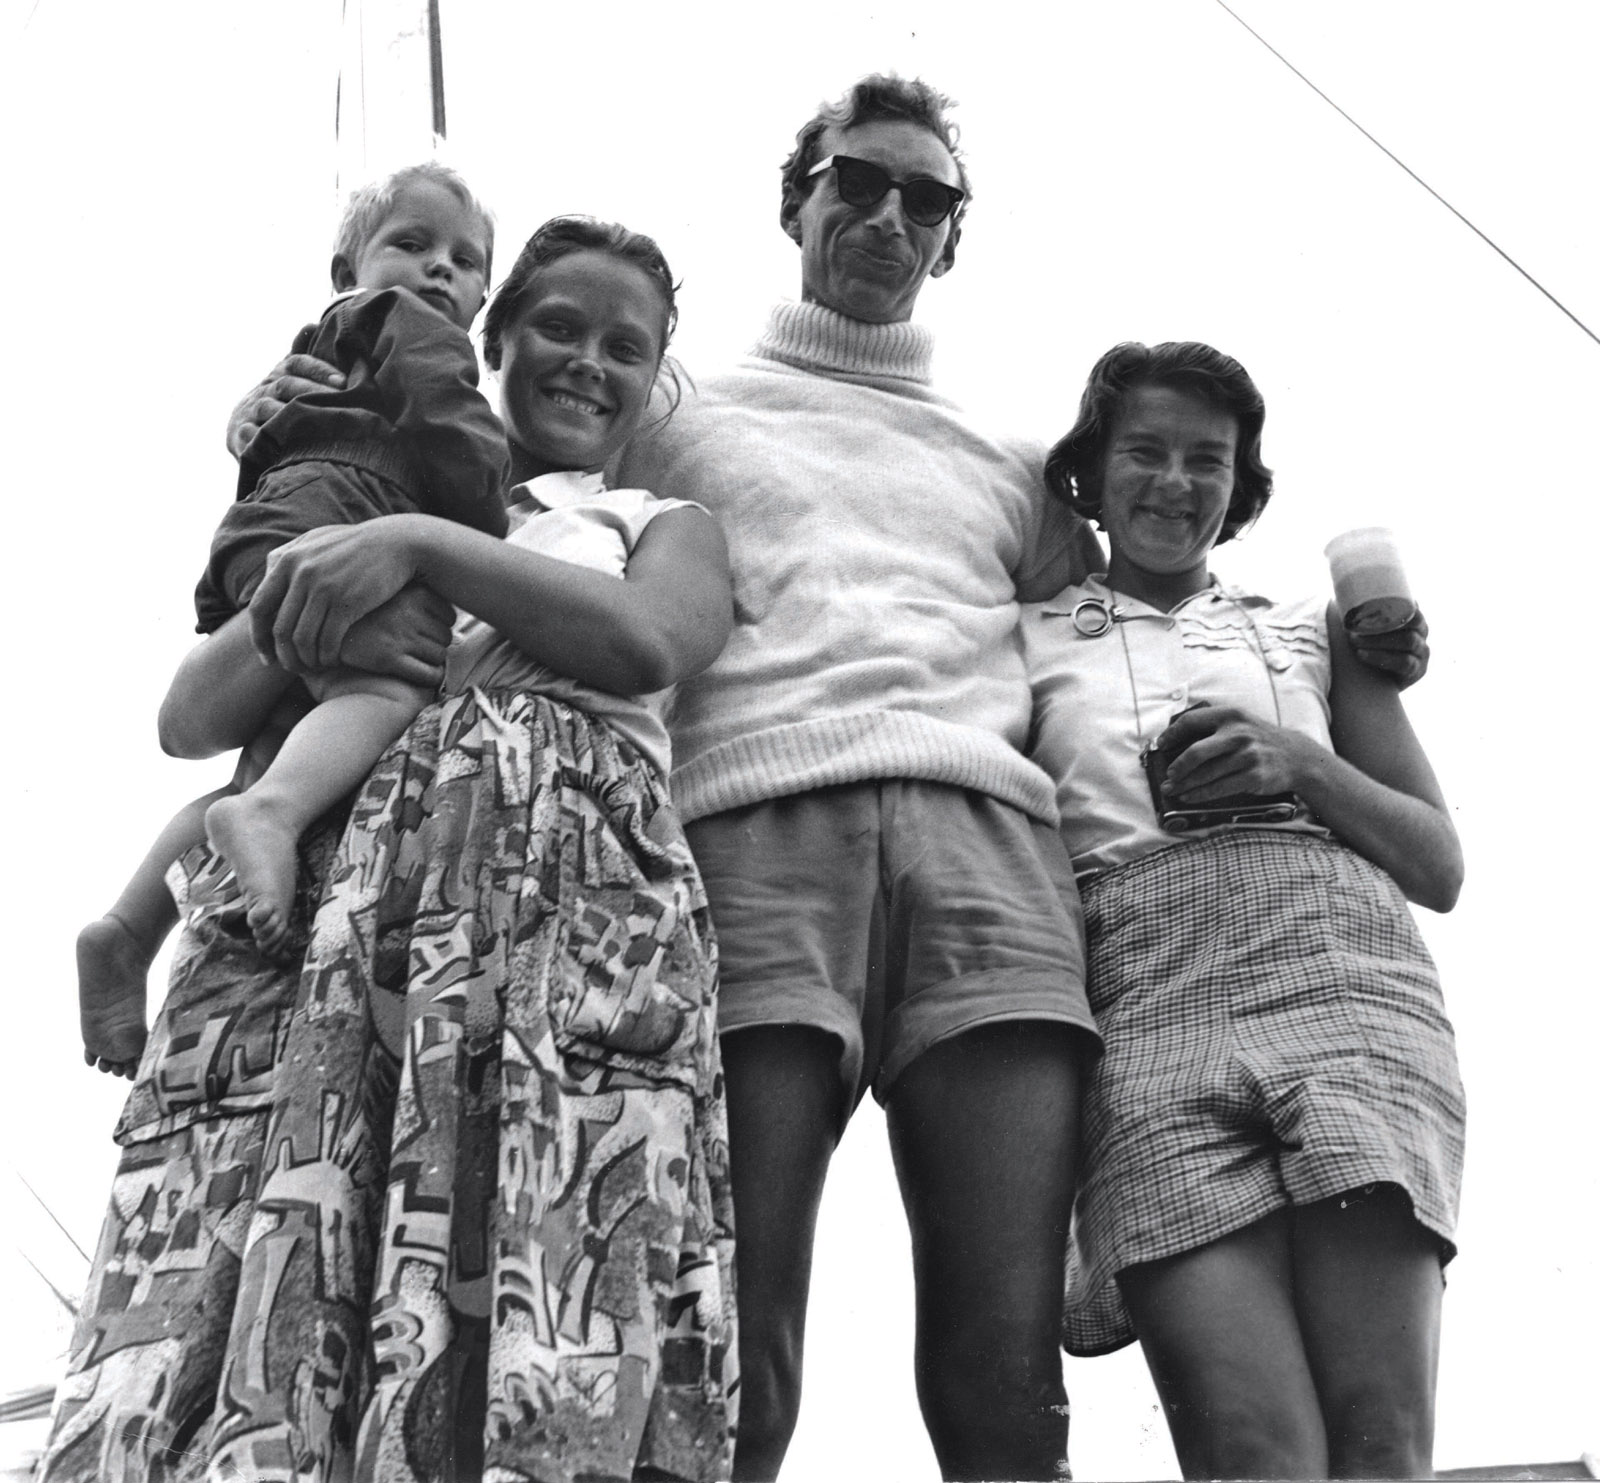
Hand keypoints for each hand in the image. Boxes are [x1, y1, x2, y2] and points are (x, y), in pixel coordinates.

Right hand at [227, 353, 344, 457]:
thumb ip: (301, 357)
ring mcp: (250, 412)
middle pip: (286, 385)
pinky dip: (267, 438)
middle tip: (341, 399)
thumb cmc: (277, 402)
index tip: (343, 381)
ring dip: (294, 415)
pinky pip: (252, 435)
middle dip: (314, 390)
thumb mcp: (287, 377)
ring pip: (270, 409)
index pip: (296, 363)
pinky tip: (291, 445)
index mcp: (278, 375)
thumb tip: (311, 324)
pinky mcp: (240, 435)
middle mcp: (263, 391)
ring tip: (322, 422)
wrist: (241, 428)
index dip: (319, 369)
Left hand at [248, 518, 422, 673]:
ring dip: (306, 660)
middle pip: (280, 629)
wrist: (396, 542)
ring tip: (314, 667)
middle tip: (294, 669)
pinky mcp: (348, 602)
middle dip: (284, 656)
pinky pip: (328, 640)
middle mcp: (301, 573)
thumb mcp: (316, 541)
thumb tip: (267, 574)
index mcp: (287, 560)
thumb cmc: (355, 545)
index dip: (258, 638)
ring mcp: (324, 588)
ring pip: (302, 639)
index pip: (259, 608)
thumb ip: (289, 556)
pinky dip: (327, 656)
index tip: (267, 657)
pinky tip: (332, 661)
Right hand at [341, 583, 453, 687]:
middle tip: (417, 647)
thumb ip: (418, 595)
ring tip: (413, 658)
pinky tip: (420, 675)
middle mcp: (408, 612)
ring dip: (432, 661)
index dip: (439, 626)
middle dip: (435, 644)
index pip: (449, 615)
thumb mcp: (390, 592)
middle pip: (446, 636)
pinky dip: (431, 677)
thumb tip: (453, 608)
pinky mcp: (389, 658)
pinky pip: (430, 674)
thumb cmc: (363, 613)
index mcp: (412, 592)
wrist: (322, 630)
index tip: (424, 630)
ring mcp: (399, 635)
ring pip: (440, 655)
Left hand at [1155, 704, 1308, 802]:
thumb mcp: (1241, 722)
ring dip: (1184, 784)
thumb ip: (1214, 726)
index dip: (1172, 733)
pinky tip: (1189, 797)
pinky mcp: (1253, 776)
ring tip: (1172, 790)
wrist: (1296, 756)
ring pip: (1206, 774)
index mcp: (1230, 715)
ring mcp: (1247, 756)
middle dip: (1177, 766)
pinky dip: (1200, 795)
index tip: (1161, 744)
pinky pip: (1220, 788)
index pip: (1192, 721)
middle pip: (1196, 752)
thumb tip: (1177, 740)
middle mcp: (1238, 734)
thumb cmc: (1260, 740)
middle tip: (1168, 775)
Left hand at [1345, 608, 1428, 689]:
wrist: (1369, 681)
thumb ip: (1360, 609)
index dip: (1397, 606)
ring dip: (1378, 640)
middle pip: (1412, 624)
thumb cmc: (1366, 646)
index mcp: (1413, 620)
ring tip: (1354, 641)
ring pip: (1408, 641)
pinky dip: (1381, 657)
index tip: (1371, 606)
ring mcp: (1422, 654)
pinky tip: (1362, 655)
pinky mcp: (1416, 672)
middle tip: (1355, 628)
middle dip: (1383, 624)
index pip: (1412, 609)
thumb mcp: (1365, 626)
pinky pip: (1403, 663)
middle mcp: (1421, 635)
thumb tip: (1338, 586)